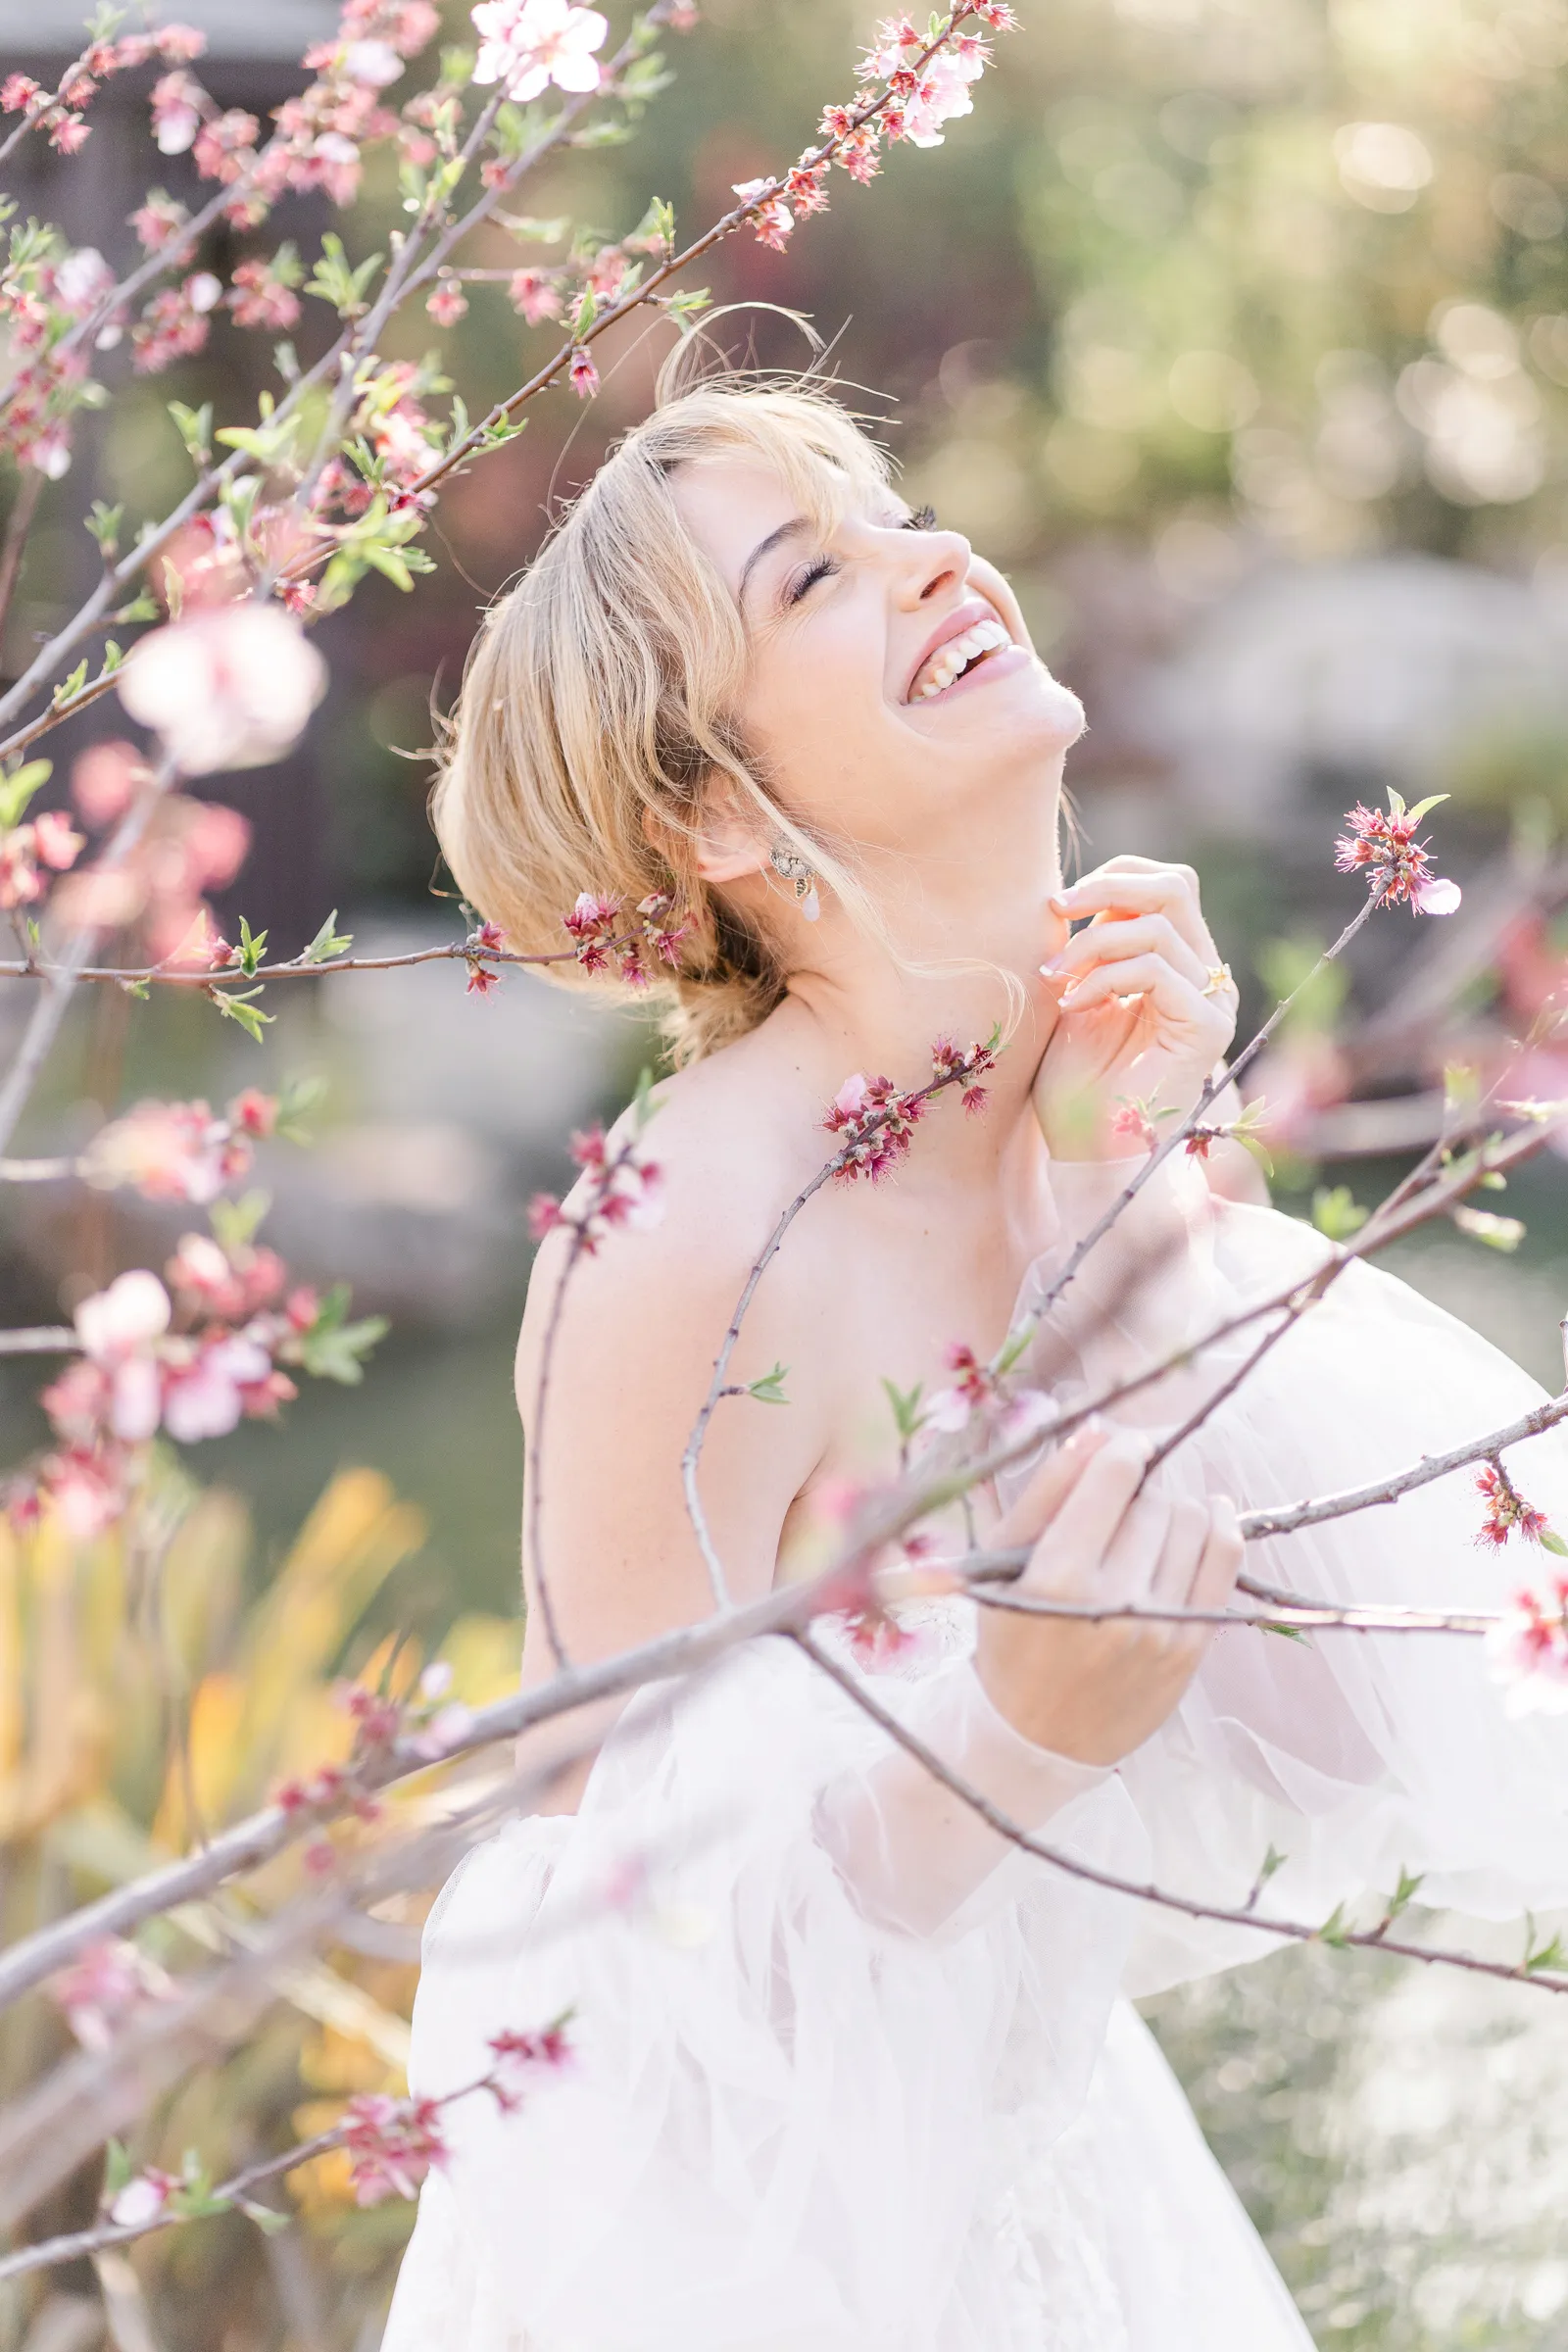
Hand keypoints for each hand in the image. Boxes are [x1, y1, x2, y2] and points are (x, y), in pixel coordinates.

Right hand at [974, 1424, 1241, 1766]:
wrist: (1037, 1737)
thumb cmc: (1012, 1637)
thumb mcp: (1001, 1562)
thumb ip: (1046, 1490)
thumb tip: (1098, 1428)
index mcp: (1056, 1578)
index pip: (1113, 1475)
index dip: (1122, 1448)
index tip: (1119, 1449)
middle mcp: (1114, 1602)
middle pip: (1154, 1498)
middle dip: (1140, 1486)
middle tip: (1120, 1502)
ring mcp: (1159, 1628)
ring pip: (1192, 1520)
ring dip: (1174, 1506)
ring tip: (1148, 1520)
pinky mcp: (1191, 1646)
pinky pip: (1224, 1558)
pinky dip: (1219, 1522)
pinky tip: (1204, 1513)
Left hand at [1033, 855, 1237, 1159]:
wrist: (1087, 1151)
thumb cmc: (1076, 1082)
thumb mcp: (1077, 994)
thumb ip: (1091, 945)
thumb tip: (1074, 895)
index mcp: (1179, 963)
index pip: (1164, 886)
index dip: (1113, 878)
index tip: (1057, 905)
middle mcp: (1205, 975)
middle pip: (1176, 886)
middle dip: (1108, 887)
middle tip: (1057, 909)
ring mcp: (1211, 1001)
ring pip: (1157, 927)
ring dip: (1091, 944)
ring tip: (1054, 978)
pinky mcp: (1205, 1028)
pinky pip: (1155, 971)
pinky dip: (1103, 978)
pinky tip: (1073, 1005)